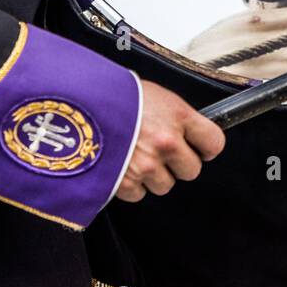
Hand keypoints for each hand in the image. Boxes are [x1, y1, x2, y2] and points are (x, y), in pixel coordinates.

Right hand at [116, 81, 225, 201]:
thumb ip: (171, 114)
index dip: (206, 147)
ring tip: (135, 155)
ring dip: (153, 175)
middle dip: (178, 164)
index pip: (214, 142)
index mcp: (177, 115)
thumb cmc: (110, 94)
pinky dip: (131, 184)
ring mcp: (147, 165)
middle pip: (192, 170)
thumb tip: (186, 129)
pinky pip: (139, 194)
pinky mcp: (126, 183)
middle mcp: (167, 142)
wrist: (72, 103)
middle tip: (161, 152)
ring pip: (165, 185)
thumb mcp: (150, 93)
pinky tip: (121, 165)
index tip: (200, 148)